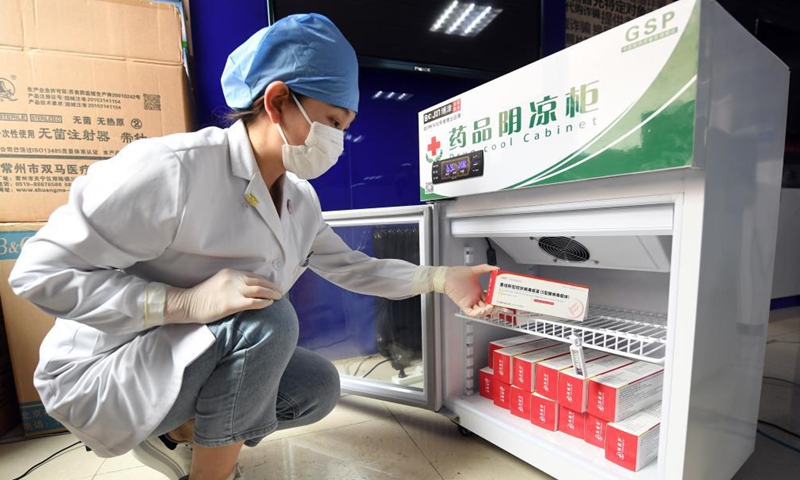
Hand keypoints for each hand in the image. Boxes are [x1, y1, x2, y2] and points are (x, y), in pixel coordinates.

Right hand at [165, 268, 281, 323]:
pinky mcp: (231, 303)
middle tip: (281, 292)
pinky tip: (270, 304)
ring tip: (279, 297)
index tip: (272, 286)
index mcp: (230, 273)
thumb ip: (232, 283)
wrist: (187, 304)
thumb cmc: (201, 297)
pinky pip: (253, 302)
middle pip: (259, 281)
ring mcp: (232, 290)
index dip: (265, 281)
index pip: (253, 275)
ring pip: (258, 290)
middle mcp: (233, 279)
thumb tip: (247, 289)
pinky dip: (263, 302)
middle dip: (272, 287)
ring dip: (271, 293)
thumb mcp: (218, 283)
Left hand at [443, 264, 498, 316]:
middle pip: (487, 307)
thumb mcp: (474, 270)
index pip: (490, 299)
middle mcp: (475, 298)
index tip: (501, 299)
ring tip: (491, 307)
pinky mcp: (464, 305)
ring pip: (480, 312)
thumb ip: (485, 268)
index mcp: (479, 291)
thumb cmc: (457, 274)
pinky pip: (471, 313)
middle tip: (499, 305)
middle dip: (494, 308)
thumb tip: (495, 268)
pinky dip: (477, 314)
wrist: (447, 276)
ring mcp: (470, 302)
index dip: (496, 301)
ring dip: (487, 311)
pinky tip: (482, 310)